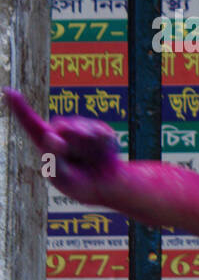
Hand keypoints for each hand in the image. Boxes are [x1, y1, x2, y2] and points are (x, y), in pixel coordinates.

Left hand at [3, 88, 121, 205]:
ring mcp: (82, 129)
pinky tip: (102, 152)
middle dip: (68, 137)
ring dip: (85, 143)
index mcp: (47, 144)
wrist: (107, 187)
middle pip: (61, 124)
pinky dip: (101, 142)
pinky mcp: (100, 129)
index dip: (19, 107)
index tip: (8, 91)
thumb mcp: (62, 178)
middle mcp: (62, 132)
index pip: (30, 123)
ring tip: (91, 157)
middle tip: (74, 153)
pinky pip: (99, 130)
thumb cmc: (80, 184)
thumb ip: (53, 158)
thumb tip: (51, 135)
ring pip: (79, 126)